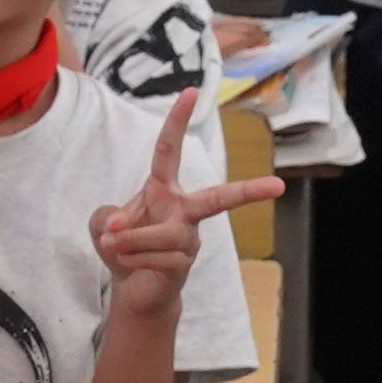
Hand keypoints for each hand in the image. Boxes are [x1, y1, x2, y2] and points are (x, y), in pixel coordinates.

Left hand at [85, 91, 280, 331]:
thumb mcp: (104, 224)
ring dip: (133, 238)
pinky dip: (133, 257)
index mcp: (165, 189)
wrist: (134, 291)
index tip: (191, 90)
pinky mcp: (184, 265)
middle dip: (248, 192)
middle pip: (218, 199)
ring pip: (166, 234)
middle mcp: (185, 211)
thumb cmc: (124, 246)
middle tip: (277, 186)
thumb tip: (121, 227)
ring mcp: (189, 239)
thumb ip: (108, 217)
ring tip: (112, 243)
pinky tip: (125, 261)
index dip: (178, 120)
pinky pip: (159, 258)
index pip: (169, 149)